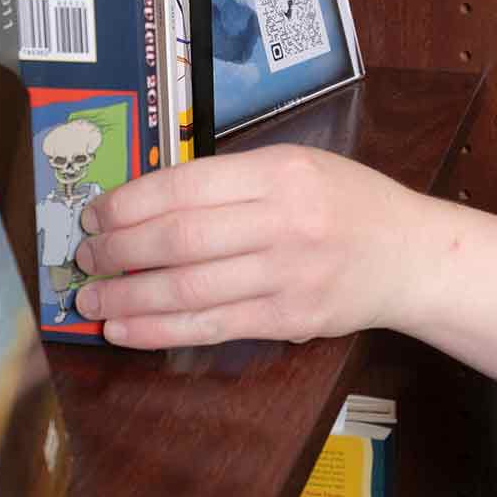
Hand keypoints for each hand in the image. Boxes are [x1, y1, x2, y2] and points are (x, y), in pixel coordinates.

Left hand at [71, 144, 416, 348]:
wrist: (410, 255)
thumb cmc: (349, 203)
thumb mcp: (300, 166)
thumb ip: (234, 180)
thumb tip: (146, 202)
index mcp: (283, 172)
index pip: (186, 186)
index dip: (128, 202)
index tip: (95, 212)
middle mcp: (285, 222)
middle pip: (178, 240)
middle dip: (117, 251)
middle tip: (85, 257)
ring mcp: (287, 275)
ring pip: (187, 289)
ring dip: (125, 297)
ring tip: (90, 298)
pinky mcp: (288, 320)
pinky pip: (210, 327)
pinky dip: (157, 330)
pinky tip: (123, 329)